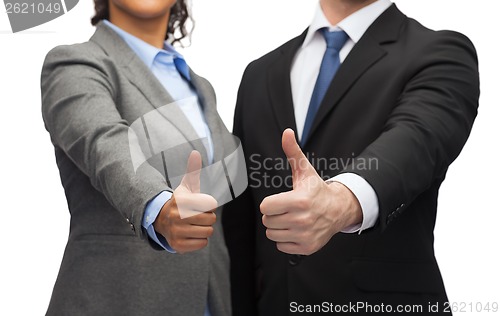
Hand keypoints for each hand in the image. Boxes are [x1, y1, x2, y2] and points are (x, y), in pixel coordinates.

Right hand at [153, 151, 217, 253]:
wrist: (162, 220)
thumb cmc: (181, 202)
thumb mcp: (186, 186)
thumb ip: (193, 170)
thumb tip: (196, 153)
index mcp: (181, 201)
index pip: (211, 204)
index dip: (209, 205)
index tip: (200, 204)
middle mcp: (177, 217)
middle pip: (211, 220)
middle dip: (208, 217)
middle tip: (197, 215)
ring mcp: (176, 232)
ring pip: (208, 232)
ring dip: (204, 229)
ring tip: (194, 224)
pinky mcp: (178, 246)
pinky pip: (202, 244)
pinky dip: (200, 240)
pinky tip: (190, 233)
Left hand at [260, 129, 361, 254]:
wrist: (338, 210)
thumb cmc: (316, 190)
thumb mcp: (304, 171)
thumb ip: (292, 152)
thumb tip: (286, 132)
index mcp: (299, 201)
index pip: (265, 207)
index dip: (271, 202)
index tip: (281, 200)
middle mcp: (302, 220)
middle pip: (267, 221)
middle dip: (274, 214)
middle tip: (287, 209)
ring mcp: (305, 235)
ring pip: (272, 234)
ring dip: (279, 227)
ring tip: (291, 218)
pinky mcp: (307, 247)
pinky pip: (281, 246)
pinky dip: (286, 239)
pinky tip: (296, 229)